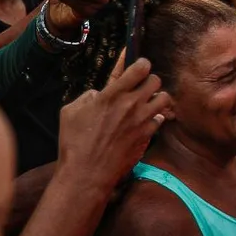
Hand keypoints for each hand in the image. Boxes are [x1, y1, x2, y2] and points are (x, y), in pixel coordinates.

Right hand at [56, 51, 171, 193]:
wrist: (87, 172)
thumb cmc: (74, 142)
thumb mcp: (70, 111)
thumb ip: (88, 96)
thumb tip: (100, 94)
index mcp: (112, 95)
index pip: (139, 68)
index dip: (142, 64)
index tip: (140, 66)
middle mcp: (132, 104)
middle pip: (156, 80)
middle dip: (149, 80)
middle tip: (141, 87)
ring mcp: (142, 120)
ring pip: (164, 98)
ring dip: (157, 97)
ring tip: (147, 102)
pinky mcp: (148, 135)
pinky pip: (160, 119)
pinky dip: (155, 117)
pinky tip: (146, 121)